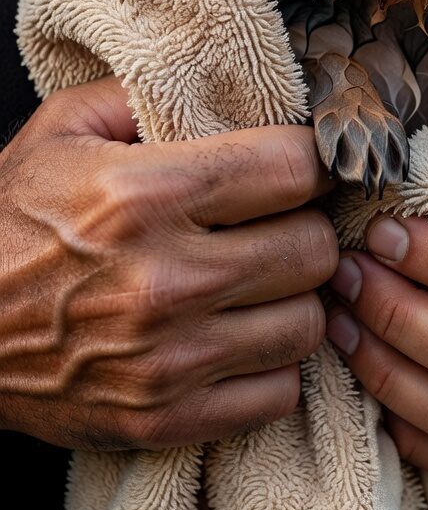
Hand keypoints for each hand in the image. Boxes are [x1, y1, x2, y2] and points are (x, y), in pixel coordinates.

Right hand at [0, 77, 336, 450]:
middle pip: (315, 249)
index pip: (293, 170)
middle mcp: (165, 279)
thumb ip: (144, 96)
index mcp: (144, 195)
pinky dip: (270, 367)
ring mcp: (168, 359)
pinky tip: (240, 338)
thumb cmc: (6, 224)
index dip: (311, 163)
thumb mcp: (60, 131)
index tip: (303, 166)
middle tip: (281, 225)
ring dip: (294, 300)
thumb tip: (228, 90)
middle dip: (306, 229)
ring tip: (262, 284)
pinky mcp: (163, 419)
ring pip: (309, 323)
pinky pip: (278, 393)